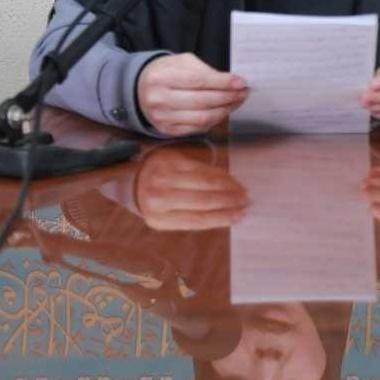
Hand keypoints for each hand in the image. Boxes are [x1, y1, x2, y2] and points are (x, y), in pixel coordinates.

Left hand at [135, 146, 249, 230]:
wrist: (133, 177)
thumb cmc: (155, 202)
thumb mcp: (166, 218)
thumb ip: (191, 216)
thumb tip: (227, 214)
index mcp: (158, 219)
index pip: (197, 219)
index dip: (222, 217)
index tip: (241, 216)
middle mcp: (159, 197)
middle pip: (203, 200)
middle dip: (229, 201)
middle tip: (247, 201)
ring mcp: (164, 176)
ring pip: (204, 182)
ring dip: (228, 186)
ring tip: (242, 191)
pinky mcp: (170, 159)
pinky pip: (200, 167)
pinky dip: (218, 173)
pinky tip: (229, 178)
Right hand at [137, 52, 247, 136]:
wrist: (139, 90)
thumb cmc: (164, 73)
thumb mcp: (180, 62)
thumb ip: (204, 70)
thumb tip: (230, 81)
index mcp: (161, 77)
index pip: (199, 81)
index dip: (223, 83)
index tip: (241, 82)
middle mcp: (159, 99)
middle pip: (202, 101)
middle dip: (228, 97)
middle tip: (243, 92)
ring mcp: (162, 118)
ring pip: (202, 118)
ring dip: (225, 111)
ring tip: (236, 102)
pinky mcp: (167, 130)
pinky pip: (197, 129)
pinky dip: (214, 121)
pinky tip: (222, 111)